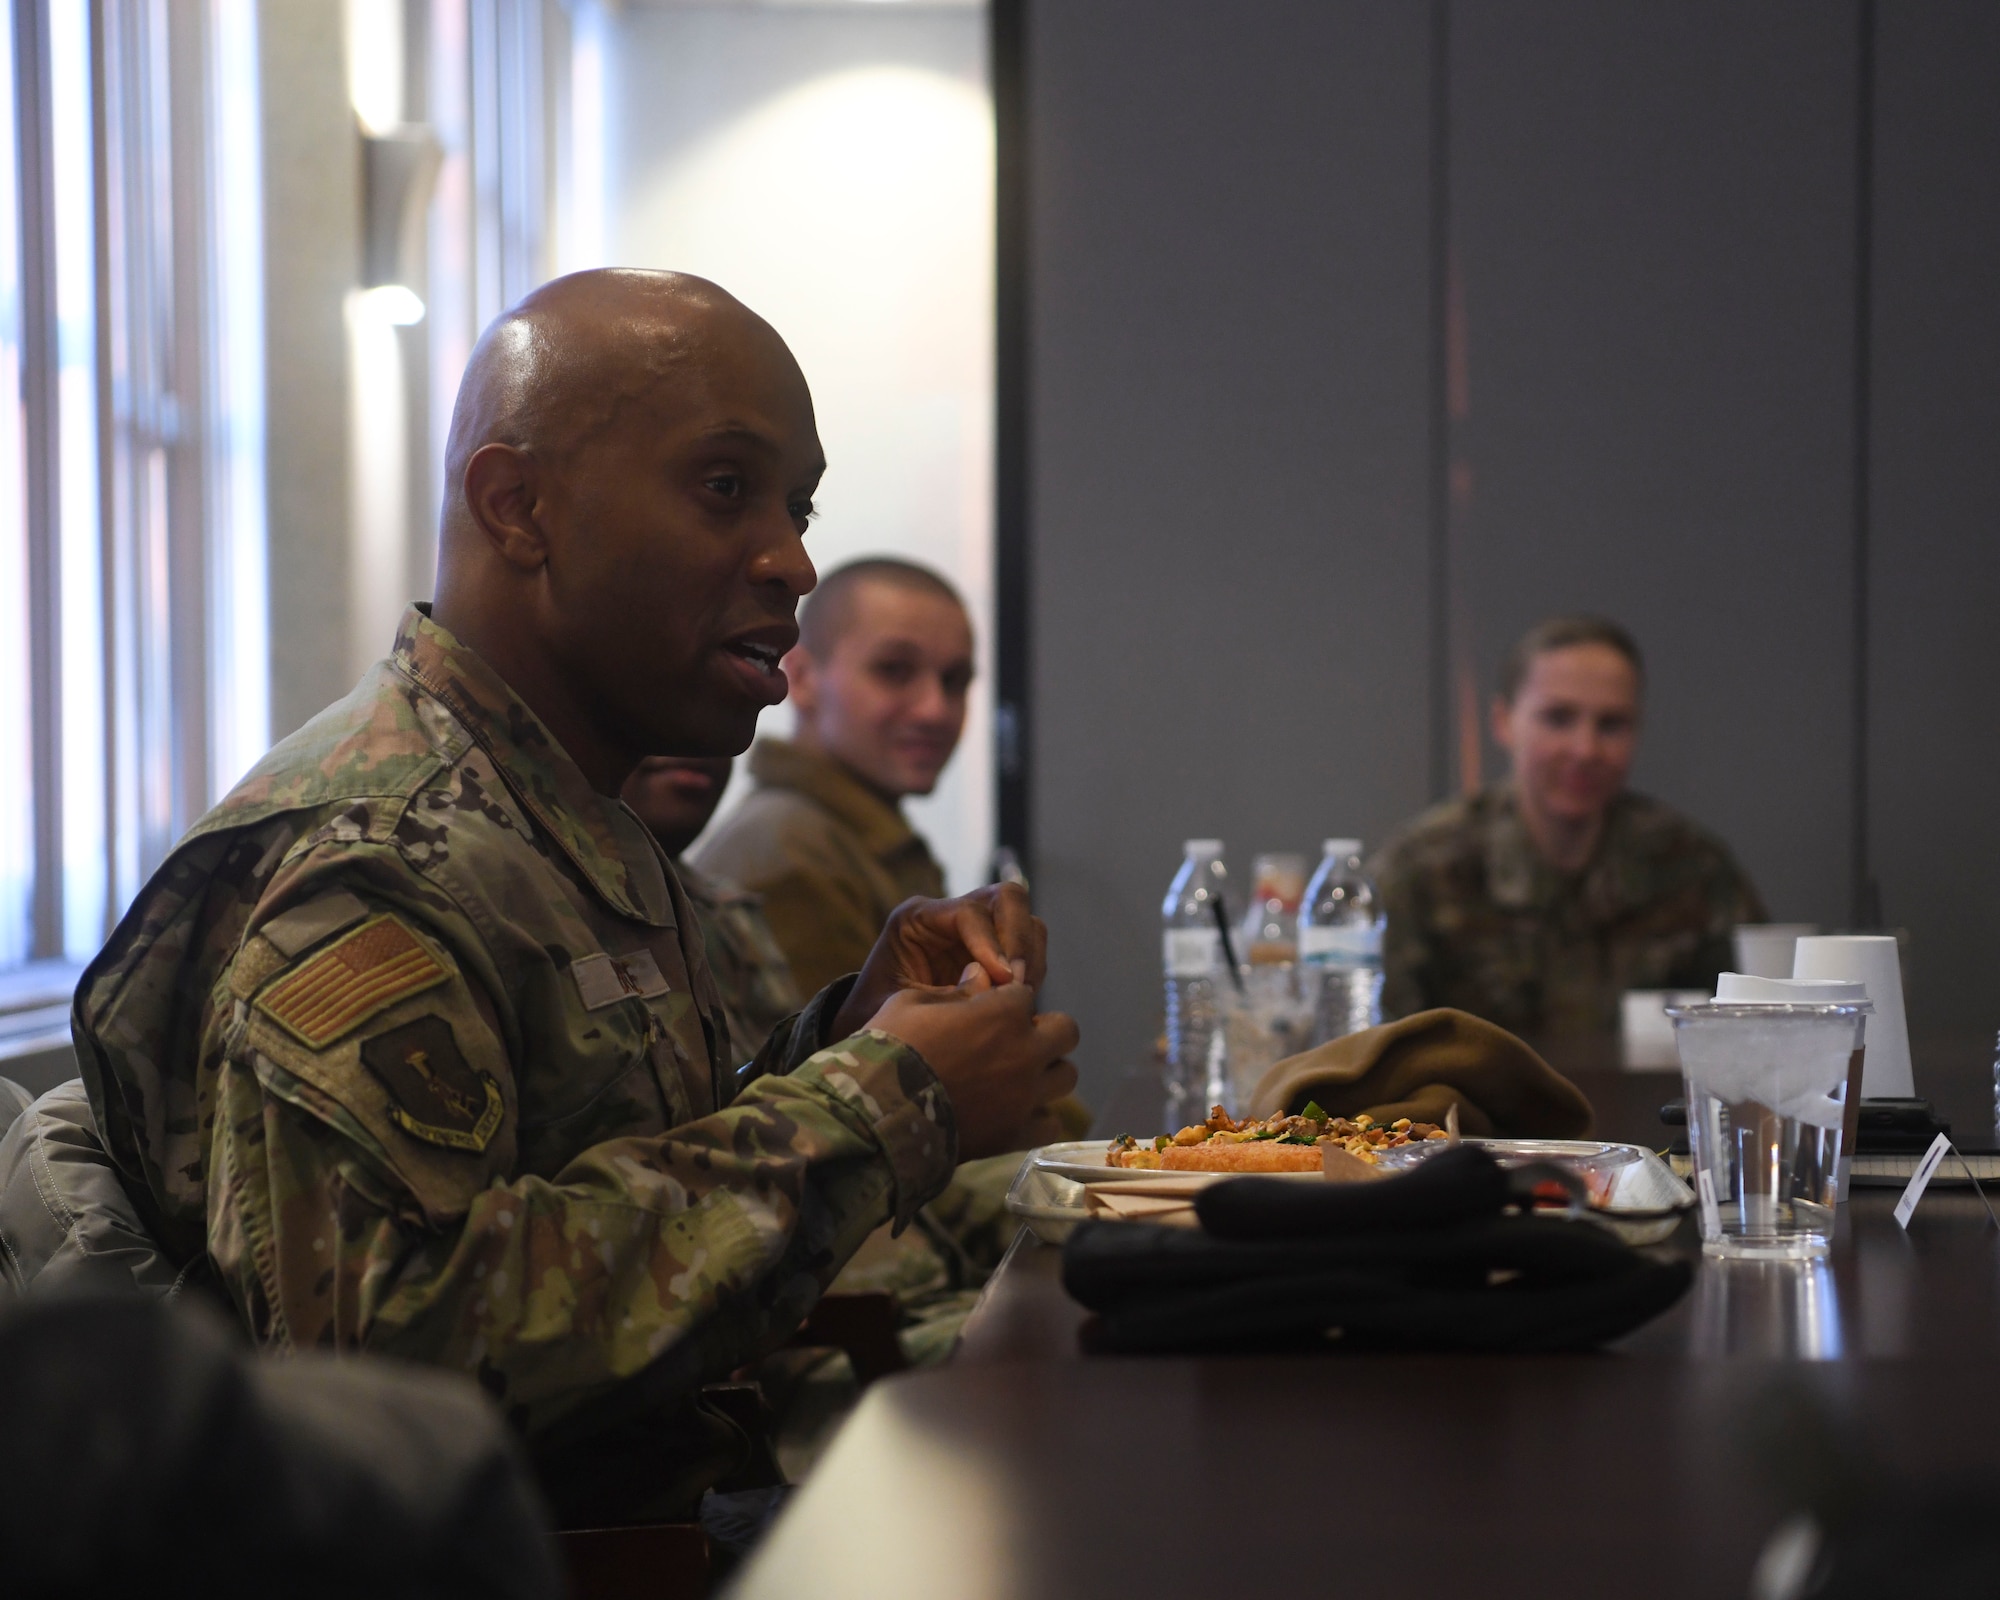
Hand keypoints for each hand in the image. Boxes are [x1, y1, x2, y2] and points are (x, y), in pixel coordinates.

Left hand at [833, 883, 1046, 1037]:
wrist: (880, 1034)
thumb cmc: (879, 1017)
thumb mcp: (901, 1007)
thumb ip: (944, 998)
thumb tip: (993, 995)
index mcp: (917, 918)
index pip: (968, 912)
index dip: (991, 943)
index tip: (1004, 980)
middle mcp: (950, 915)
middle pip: (1007, 898)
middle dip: (1020, 939)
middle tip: (1019, 983)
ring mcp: (978, 930)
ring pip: (1026, 921)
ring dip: (1031, 959)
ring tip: (1020, 999)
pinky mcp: (996, 951)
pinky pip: (1030, 950)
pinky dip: (1032, 974)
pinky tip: (1019, 1004)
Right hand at [866, 964, 1079, 1160]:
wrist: (876, 1115)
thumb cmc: (889, 1050)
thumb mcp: (911, 1004)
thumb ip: (955, 991)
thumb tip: (980, 976)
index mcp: (1003, 1013)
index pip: (1024, 994)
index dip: (1005, 1001)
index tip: (987, 1012)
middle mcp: (1025, 1051)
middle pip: (1066, 1030)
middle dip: (1044, 1030)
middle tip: (1015, 1040)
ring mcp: (1026, 1096)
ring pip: (1066, 1076)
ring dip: (1047, 1072)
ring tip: (1019, 1077)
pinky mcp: (1016, 1134)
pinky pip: (1051, 1124)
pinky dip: (1038, 1117)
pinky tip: (1015, 1113)